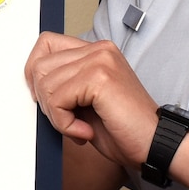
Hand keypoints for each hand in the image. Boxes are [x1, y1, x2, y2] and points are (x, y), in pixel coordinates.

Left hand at [24, 32, 159, 174]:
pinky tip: (85, 132)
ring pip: (45, 83)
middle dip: (45, 100)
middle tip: (68, 120)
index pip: (45, 44)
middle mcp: (98, 49)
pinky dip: (65, 123)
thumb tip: (32, 83)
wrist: (156, 145)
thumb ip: (64, 84)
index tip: (50, 101)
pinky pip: (58, 99)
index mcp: (95, 51)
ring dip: (56, 116)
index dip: (36, 75)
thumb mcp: (86, 100)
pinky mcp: (100, 77)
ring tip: (79, 128)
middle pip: (40, 65)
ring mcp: (100, 60)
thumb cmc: (123, 129)